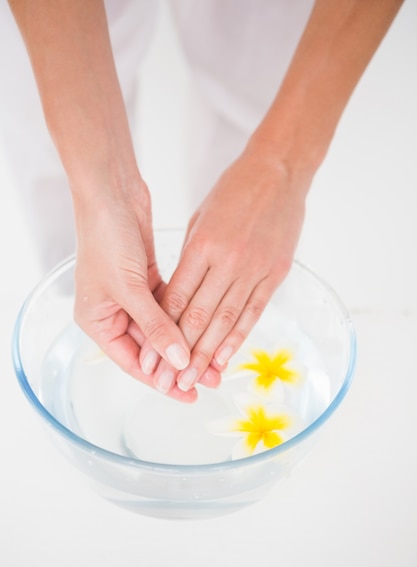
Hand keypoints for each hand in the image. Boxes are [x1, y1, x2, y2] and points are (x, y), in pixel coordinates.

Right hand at [72, 179, 196, 401]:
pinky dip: (184, 318)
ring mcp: (131, 296)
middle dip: (179, 362)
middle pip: (151, 348)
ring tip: (213, 359)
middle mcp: (113, 313)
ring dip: (185, 341)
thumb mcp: (130, 290)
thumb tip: (180, 362)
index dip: (162, 379)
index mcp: (98, 322)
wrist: (111, 193)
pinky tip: (205, 329)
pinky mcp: (146, 279)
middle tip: (210, 377)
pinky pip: (168, 308)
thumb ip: (157, 328)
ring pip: (162, 329)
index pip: (133, 362)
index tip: (189, 392)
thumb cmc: (107, 239)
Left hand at [140, 143, 307, 392]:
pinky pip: (254, 311)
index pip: (178, 298)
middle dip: (182, 353)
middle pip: (200, 317)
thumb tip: (179, 296)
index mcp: (202, 245)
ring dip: (209, 354)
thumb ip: (190, 260)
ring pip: (227, 320)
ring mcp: (254, 268)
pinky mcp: (275, 273)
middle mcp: (227, 261)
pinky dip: (239, 337)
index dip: (163, 331)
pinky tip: (226, 358)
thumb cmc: (233, 191)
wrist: (278, 171)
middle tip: (170, 382)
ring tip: (195, 380)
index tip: (153, 354)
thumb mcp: (199, 220)